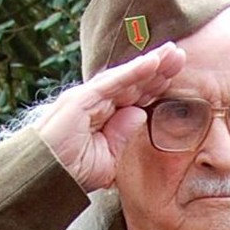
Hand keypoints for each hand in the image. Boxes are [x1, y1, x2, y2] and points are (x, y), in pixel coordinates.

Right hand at [35, 43, 186, 193]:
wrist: (47, 176)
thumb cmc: (73, 171)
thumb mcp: (109, 158)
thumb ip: (124, 136)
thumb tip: (141, 114)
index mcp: (105, 115)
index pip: (135, 96)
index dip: (156, 85)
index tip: (178, 75)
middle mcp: (97, 101)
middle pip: (133, 82)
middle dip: (158, 69)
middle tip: (181, 55)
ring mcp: (89, 97)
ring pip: (126, 77)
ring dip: (150, 64)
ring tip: (173, 53)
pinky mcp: (82, 98)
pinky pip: (113, 82)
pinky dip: (133, 72)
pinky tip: (153, 62)